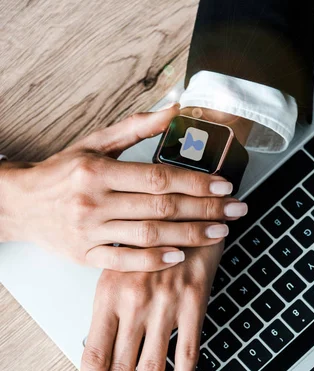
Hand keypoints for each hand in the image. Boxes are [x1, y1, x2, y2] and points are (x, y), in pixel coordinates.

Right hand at [0, 104, 246, 270]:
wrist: (20, 204)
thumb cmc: (61, 172)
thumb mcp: (95, 143)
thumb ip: (136, 128)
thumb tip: (175, 109)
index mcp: (98, 171)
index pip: (158, 177)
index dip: (195, 182)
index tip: (224, 186)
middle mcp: (94, 202)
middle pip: (160, 207)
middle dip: (204, 209)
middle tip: (235, 211)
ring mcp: (90, 232)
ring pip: (148, 235)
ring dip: (188, 235)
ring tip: (219, 233)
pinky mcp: (85, 255)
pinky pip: (124, 261)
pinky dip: (152, 261)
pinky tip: (178, 257)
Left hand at [76, 242, 222, 370]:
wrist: (189, 210)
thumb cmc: (151, 238)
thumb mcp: (120, 266)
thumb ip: (111, 306)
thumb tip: (101, 348)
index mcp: (108, 293)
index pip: (93, 353)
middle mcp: (133, 302)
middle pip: (120, 366)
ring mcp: (165, 304)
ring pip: (151, 365)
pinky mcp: (193, 303)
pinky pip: (188, 351)